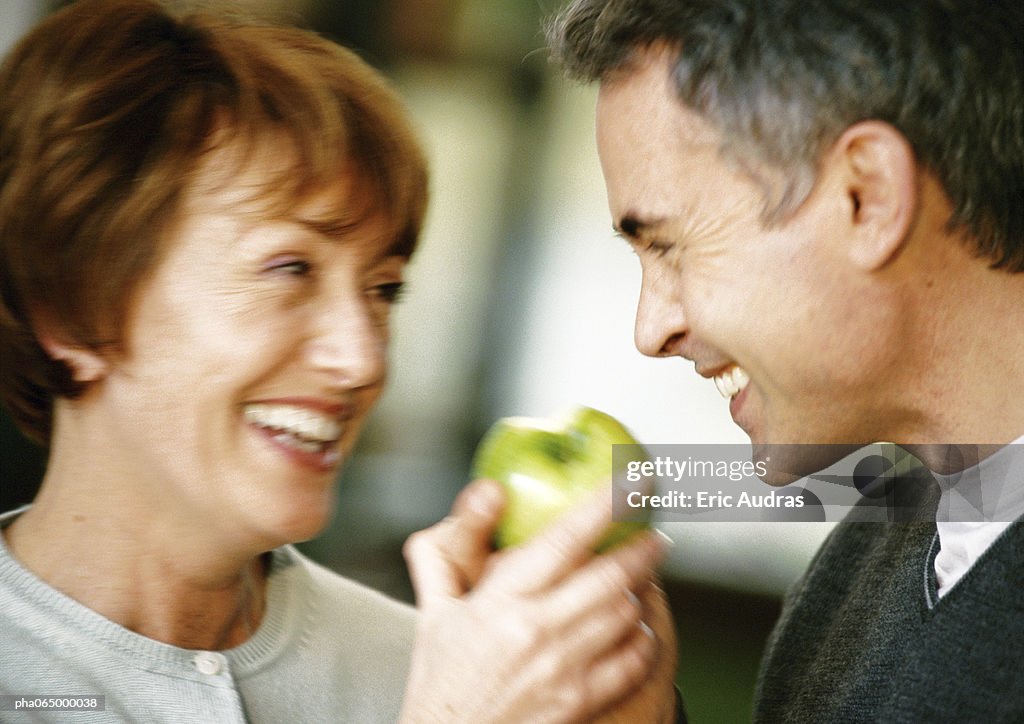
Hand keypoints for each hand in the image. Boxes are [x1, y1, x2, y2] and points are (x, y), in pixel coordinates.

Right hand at [399, 479, 670, 722]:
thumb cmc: (441, 682)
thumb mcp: (433, 615)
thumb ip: (443, 555)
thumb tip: (474, 501)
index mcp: (500, 602)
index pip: (564, 539)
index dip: (605, 505)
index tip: (632, 483)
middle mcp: (536, 631)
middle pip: (611, 577)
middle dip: (643, 550)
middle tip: (657, 536)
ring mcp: (563, 669)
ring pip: (626, 615)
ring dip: (640, 592)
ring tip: (642, 579)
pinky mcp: (581, 701)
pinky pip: (632, 660)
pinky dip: (641, 637)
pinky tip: (635, 627)